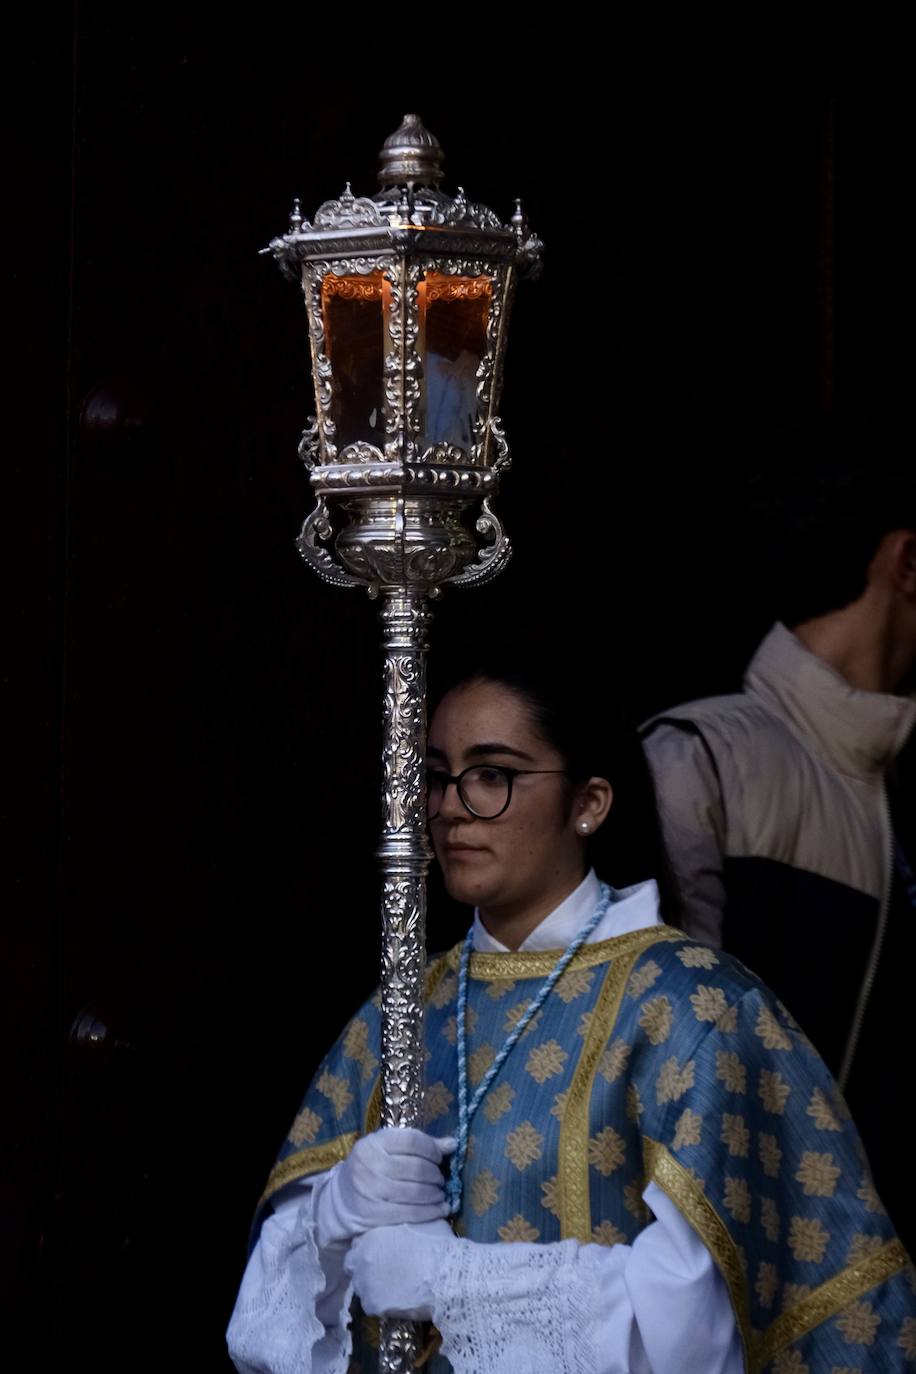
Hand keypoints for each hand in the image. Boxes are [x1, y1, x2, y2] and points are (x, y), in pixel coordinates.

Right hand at [314, 1128, 453, 1247]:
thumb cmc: (373, 1168)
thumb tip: (452, 1144)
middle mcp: (370, 1164)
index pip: (411, 1140)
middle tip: (440, 1180)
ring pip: (414, 1192)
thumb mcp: (388, 1148)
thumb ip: (419, 1144)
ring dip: (435, 1194)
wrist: (342, 1198)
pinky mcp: (373, 1214)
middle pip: (415, 1168)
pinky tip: (440, 1210)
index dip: (431, 1149)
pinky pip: (409, 1214)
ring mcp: (370, 1190)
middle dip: (435, 1175)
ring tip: (440, 1194)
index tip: (440, 1157)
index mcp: (374, 1143)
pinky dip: (430, 1212)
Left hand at [344, 1220, 455, 1319]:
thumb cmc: (436, 1245)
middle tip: (381, 1269)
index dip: (370, 1247)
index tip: (381, 1251)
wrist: (445, 1277)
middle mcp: (362, 1259)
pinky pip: (369, 1304)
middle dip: (363, 1265)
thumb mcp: (420, 1222)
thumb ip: (405, 1222)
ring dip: (370, 1284)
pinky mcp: (373, 1305)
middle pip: (352, 1263)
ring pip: (359, 1285)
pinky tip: (393, 1300)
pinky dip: (379, 1302)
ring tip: (389, 1286)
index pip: (358, 1242)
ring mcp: (365, 1283)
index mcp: (371, 1236)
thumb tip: (410, 1219)